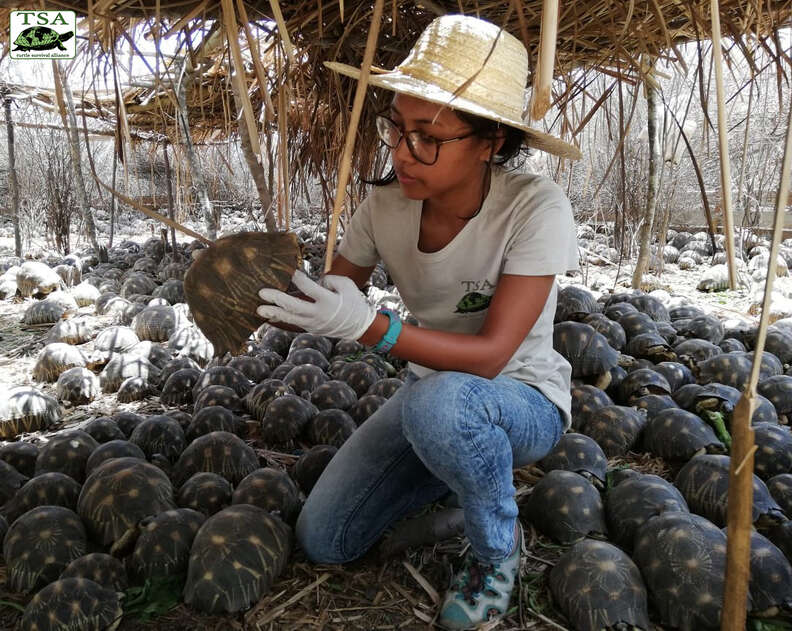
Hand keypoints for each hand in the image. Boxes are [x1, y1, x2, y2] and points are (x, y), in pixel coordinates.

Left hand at [257, 270, 376, 340]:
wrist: (359, 326)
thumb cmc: (353, 302)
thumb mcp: (347, 286)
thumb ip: (330, 280)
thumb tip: (316, 281)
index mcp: (329, 301)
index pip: (309, 288)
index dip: (298, 278)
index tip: (289, 271)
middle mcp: (319, 314)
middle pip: (294, 306)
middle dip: (277, 299)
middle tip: (262, 293)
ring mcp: (314, 324)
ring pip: (290, 318)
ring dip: (274, 313)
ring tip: (259, 310)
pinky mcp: (311, 329)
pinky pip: (293, 323)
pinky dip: (281, 319)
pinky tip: (269, 316)